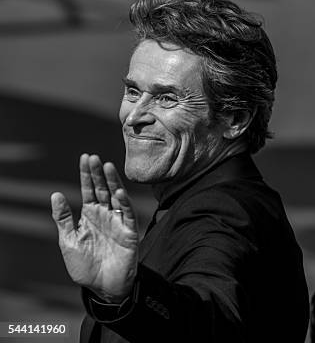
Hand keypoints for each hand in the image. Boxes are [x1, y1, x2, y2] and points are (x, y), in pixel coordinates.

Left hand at [51, 154, 137, 302]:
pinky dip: (124, 203)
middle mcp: (104, 214)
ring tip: (107, 166)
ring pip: (116, 196)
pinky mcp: (129, 231)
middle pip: (102, 189)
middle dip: (98, 173)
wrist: (103, 287)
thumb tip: (56, 194)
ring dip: (112, 182)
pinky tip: (118, 192)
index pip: (88, 189)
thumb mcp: (69, 241)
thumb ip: (63, 218)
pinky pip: (127, 214)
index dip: (86, 174)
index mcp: (89, 215)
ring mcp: (117, 221)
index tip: (85, 157)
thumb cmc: (85, 266)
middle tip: (94, 157)